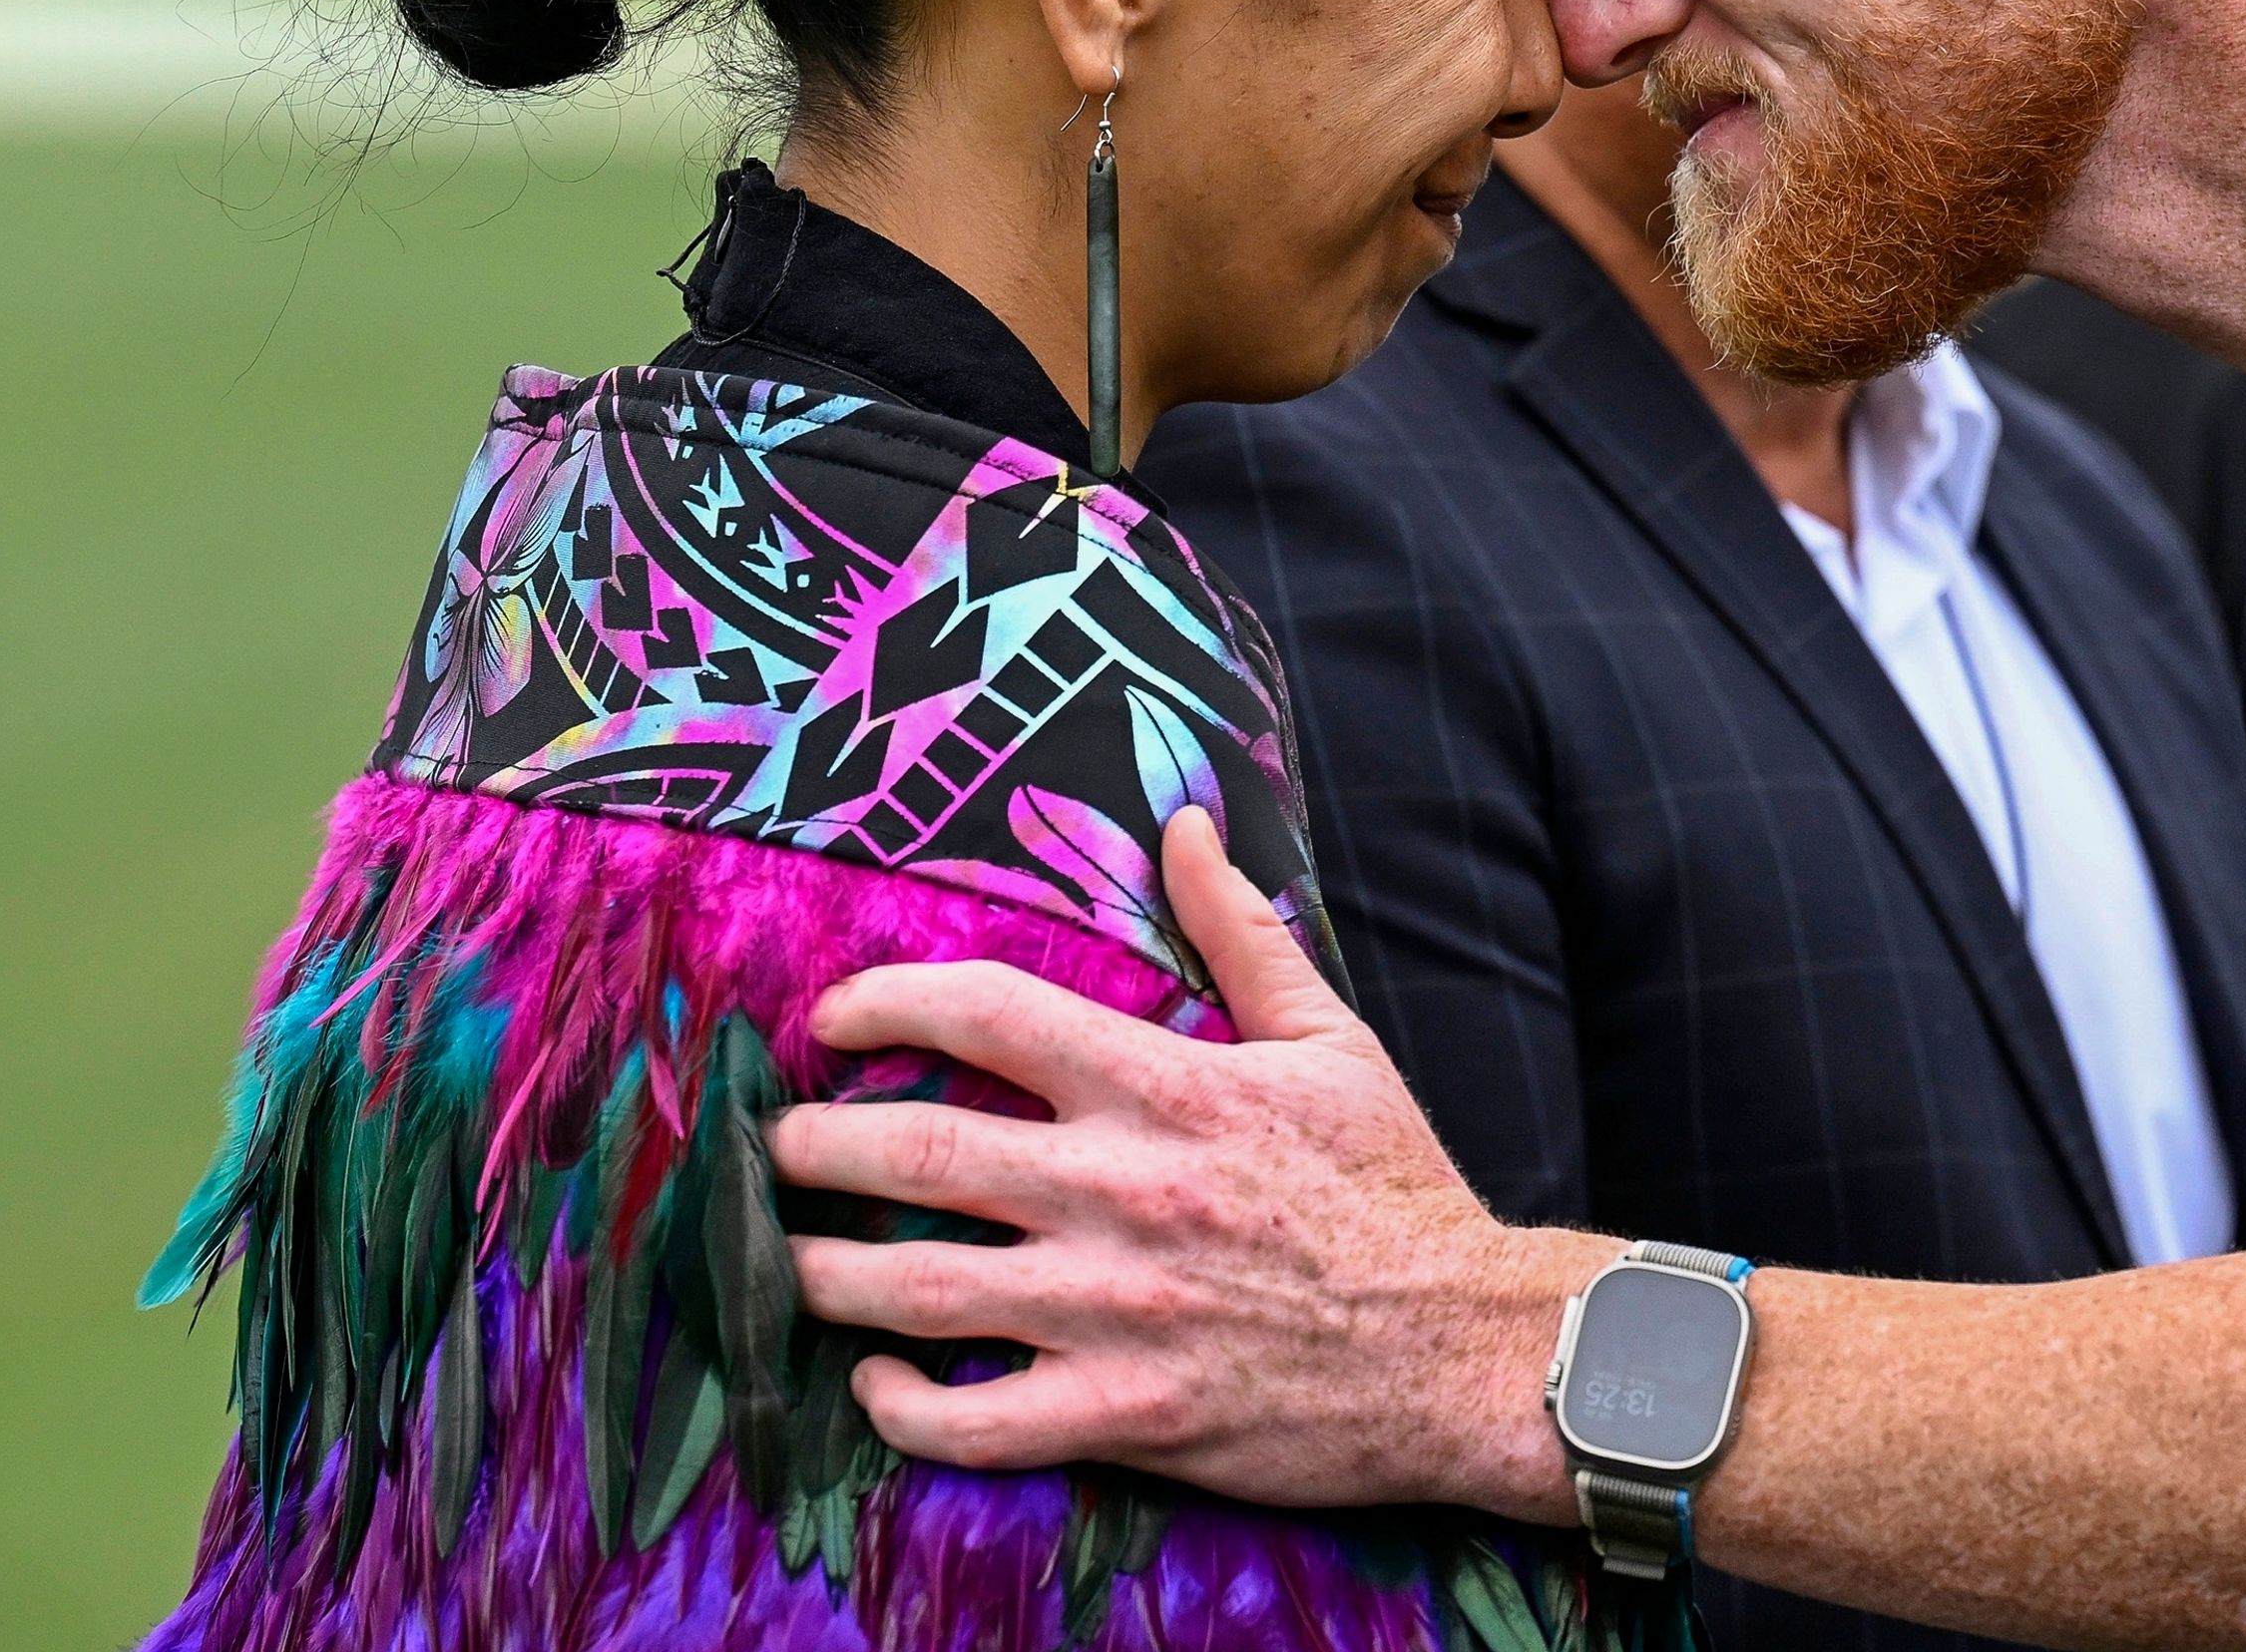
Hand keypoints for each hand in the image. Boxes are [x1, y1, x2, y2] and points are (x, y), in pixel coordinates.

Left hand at [769, 808, 1603, 1513]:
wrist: (1466, 1347)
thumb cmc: (1396, 1189)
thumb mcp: (1331, 1039)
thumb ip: (1240, 932)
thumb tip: (1188, 824)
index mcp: (1169, 1089)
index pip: (988, 1015)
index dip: (885, 1002)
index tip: (833, 1020)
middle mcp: (1124, 1193)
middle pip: (914, 1157)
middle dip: (815, 1151)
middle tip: (779, 1151)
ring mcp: (1115, 1311)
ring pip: (914, 1291)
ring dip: (825, 1276)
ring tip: (795, 1260)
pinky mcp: (1123, 1415)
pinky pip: (971, 1421)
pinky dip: (900, 1405)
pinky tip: (877, 1380)